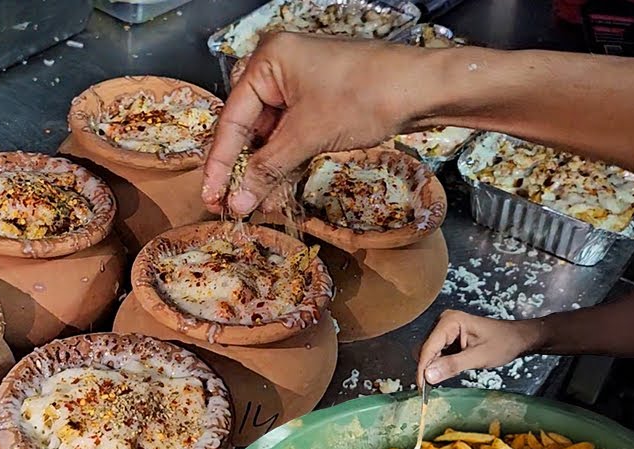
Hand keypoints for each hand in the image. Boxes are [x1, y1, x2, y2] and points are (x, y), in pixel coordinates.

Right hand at [201, 34, 431, 215]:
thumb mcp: (309, 135)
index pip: (232, 117)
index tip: (211, 195)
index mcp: (268, 59)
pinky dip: (283, 161)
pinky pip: (290, 134)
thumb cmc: (367, 96)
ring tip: (251, 205)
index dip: (221, 162)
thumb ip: (269, 168)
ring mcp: (299, 84)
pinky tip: (274, 190)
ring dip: (263, 170)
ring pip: (269, 134)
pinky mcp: (318, 101)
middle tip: (228, 204)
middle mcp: (278, 67)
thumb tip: (238, 202)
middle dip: (241, 168)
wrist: (422, 90)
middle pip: (247, 125)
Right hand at [417, 310, 541, 385]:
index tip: (422, 389)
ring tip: (448, 375)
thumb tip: (428, 376)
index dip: (422, 368)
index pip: (428, 347)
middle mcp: (443, 322)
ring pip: (428, 353)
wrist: (517, 338)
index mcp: (450, 321)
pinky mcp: (448, 337)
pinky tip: (450, 370)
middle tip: (434, 386)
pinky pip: (436, 353)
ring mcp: (444, 329)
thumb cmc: (503, 344)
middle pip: (424, 349)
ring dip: (433, 367)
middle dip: (427, 368)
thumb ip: (453, 365)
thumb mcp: (479, 357)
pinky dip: (439, 364)